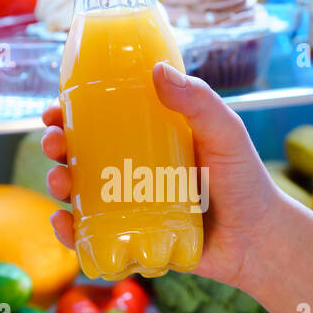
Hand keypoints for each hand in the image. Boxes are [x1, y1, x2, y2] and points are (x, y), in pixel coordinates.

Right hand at [41, 63, 279, 289]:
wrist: (259, 241)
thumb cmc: (245, 182)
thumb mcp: (225, 133)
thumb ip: (199, 102)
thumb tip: (157, 71)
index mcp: (150, 137)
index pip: (100, 119)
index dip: (70, 113)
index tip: (55, 110)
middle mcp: (133, 169)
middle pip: (80, 153)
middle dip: (55, 147)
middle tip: (54, 145)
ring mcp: (129, 205)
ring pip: (80, 193)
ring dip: (57, 184)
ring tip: (60, 182)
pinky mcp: (131, 239)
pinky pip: (91, 236)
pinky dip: (69, 231)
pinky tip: (63, 224)